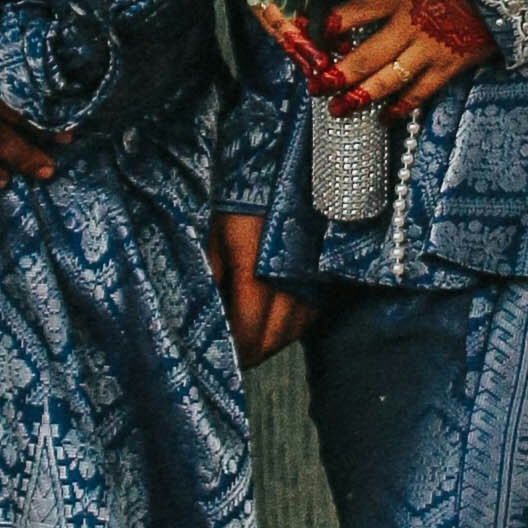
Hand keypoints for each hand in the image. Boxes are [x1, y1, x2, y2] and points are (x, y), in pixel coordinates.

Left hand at [217, 210, 319, 366]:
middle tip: (231, 353)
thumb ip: (212, 277)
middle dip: (249, 351)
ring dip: (268, 342)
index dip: (234, 351)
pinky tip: (273, 323)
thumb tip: (204, 312)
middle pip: (270, 341)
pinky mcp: (323, 279)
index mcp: (256, 276)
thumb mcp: (218, 237)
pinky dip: (288, 327)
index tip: (221, 355)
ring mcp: (311, 284)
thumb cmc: (246, 201)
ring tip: (249, 340)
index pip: (247, 333)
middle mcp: (289, 285)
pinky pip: (307, 318)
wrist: (287, 173)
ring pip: (290, 333)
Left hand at [319, 0, 493, 109]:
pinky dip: (400, 107)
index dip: (330, 26)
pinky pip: (419, 92)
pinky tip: (384, 117)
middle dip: (337, 75)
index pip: (352, 12)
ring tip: (339, 109)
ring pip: (387, 80)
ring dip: (360, 97)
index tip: (316, 35)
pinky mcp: (448, 66)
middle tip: (317, 87)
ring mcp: (428, 48)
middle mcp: (408, 23)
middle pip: (364, 55)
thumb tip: (358, 0)